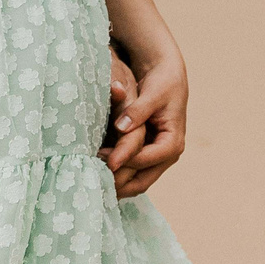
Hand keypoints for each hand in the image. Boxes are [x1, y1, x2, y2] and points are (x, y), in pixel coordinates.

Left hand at [105, 51, 186, 197]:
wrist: (169, 78)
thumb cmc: (162, 83)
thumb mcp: (152, 93)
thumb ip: (137, 111)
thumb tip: (121, 127)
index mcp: (172, 142)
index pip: (146, 159)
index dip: (124, 160)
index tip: (101, 157)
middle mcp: (168, 155)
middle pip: (142, 181)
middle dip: (118, 183)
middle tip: (92, 178)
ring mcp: (158, 158)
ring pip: (137, 182)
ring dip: (116, 185)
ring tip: (91, 181)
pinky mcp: (148, 155)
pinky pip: (132, 174)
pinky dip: (117, 177)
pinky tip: (98, 175)